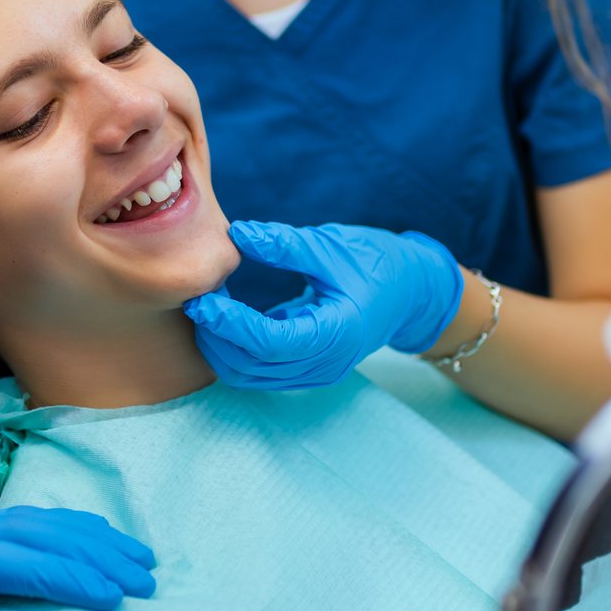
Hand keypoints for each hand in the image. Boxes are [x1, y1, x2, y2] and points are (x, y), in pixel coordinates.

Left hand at [0, 507, 156, 610]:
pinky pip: (12, 538)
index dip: (59, 575)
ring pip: (21, 526)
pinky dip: (59, 540)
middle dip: (85, 551)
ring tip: (135, 559)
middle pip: (20, 532)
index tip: (110, 597)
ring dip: (81, 539)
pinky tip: (92, 548)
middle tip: (142, 576)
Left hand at [184, 220, 465, 391]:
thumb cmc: (378, 263)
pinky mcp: (307, 370)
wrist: (413, 293)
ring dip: (222, 348)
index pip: (269, 343)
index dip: (230, 325)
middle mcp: (325, 363)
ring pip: (250, 376)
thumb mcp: (334, 246)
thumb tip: (239, 234)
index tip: (203, 299)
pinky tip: (225, 318)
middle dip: (217, 338)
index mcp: (336, 333)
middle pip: (252, 367)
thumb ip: (286, 245)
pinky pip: (260, 371)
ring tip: (207, 309)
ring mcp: (316, 372)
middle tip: (197, 300)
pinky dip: (236, 350)